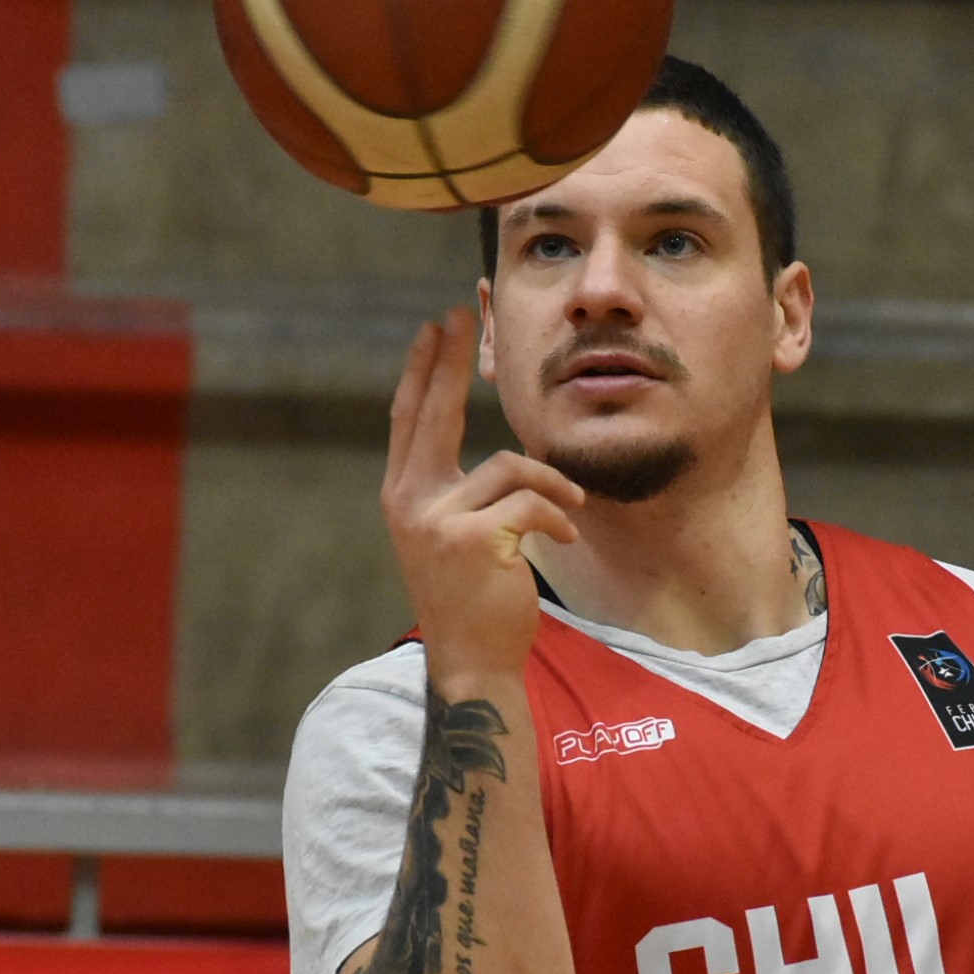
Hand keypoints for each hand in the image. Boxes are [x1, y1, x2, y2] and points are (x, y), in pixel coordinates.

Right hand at [382, 308, 585, 688]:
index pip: (410, 419)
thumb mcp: (457, 535)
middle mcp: (409, 502)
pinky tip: (563, 539)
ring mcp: (437, 521)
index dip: (422, 371)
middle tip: (461, 314)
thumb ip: (460, 490)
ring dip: (552, 487)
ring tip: (569, 512)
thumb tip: (489, 452)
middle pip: (433, 413)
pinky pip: (532, 501)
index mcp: (405, 497)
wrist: (474, 659)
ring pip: (509, 465)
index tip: (433, 327)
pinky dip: (558, 517)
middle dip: (448, 360)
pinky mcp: (474, 539)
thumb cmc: (476, 596)